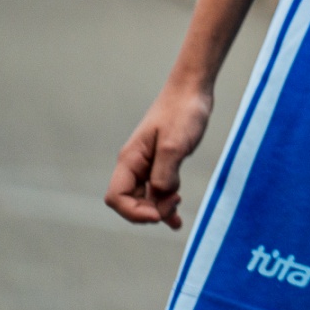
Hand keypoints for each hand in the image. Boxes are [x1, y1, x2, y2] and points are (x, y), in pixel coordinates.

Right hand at [105, 81, 214, 228]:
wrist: (193, 90)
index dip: (133, 212)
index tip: (158, 213)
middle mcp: (135, 165)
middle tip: (176, 203)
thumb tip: (160, 197)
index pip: (116, 197)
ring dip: (159, 210)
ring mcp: (148, 165)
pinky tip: (176, 219)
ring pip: (145, 198)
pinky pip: (158, 190)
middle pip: (130, 202)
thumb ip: (164, 174)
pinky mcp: (163, 163)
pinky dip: (165, 204)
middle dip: (149, 211)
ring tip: (178, 218)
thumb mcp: (175, 144)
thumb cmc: (183, 112)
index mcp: (130, 159)